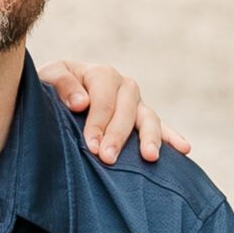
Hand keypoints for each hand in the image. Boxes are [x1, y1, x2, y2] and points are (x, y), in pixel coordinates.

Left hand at [40, 59, 188, 164]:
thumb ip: (62, 84)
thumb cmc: (50, 92)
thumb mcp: (48, 79)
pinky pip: (161, 128)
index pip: (103, 98)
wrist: (55, 99)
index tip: (91, 146)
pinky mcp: (142, 120)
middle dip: (118, 135)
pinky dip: (172, 137)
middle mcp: (122, 85)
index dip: (98, 122)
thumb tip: (81, 102)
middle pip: (127, 109)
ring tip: (149, 157)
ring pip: (148, 117)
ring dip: (149, 137)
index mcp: (100, 74)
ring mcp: (136, 103)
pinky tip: (184, 149)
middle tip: (108, 158)